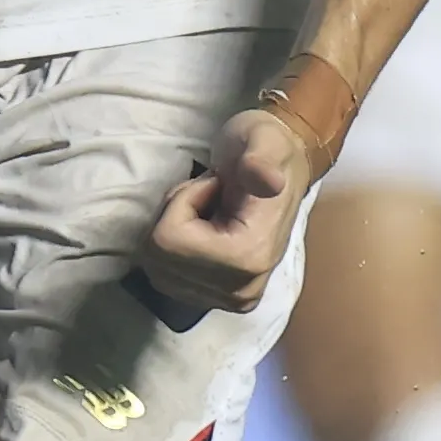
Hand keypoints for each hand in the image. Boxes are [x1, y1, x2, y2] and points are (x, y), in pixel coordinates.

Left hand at [144, 105, 319, 311]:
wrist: (283, 168)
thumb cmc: (267, 148)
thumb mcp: (262, 140)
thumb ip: (260, 160)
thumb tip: (268, 181)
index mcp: (250, 256)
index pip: (168, 240)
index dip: (181, 203)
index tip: (212, 186)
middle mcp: (240, 290)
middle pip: (159, 258)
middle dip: (174, 218)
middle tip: (208, 197)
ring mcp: (230, 301)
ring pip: (157, 269)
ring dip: (172, 233)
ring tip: (206, 212)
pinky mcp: (219, 301)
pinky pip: (165, 277)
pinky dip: (175, 250)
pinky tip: (202, 231)